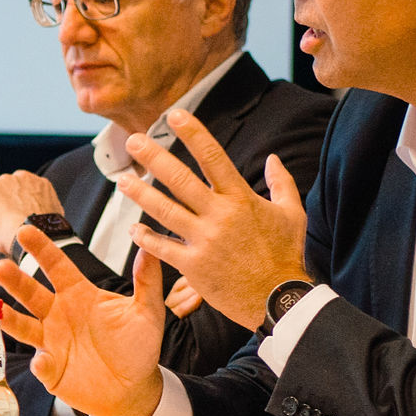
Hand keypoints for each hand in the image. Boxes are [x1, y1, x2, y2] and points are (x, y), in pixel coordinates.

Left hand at [0, 169, 65, 255]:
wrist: (34, 236)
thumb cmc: (44, 238)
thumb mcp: (48, 225)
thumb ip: (38, 218)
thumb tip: (31, 228)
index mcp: (40, 184)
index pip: (23, 200)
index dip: (19, 220)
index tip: (20, 239)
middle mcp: (21, 177)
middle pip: (5, 201)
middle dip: (4, 220)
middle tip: (6, 242)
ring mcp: (2, 182)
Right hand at [0, 237, 168, 415]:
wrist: (134, 388)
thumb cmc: (139, 346)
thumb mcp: (147, 312)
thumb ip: (147, 280)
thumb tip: (147, 244)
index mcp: (79, 294)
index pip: (56, 265)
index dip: (41, 248)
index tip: (25, 230)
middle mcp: (58, 315)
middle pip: (31, 293)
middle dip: (15, 280)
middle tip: (2, 267)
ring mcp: (51, 342)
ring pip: (24, 327)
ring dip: (10, 319)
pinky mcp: (52, 371)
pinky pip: (42, 365)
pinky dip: (40, 363)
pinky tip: (42, 361)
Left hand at [115, 110, 310, 330]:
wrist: (279, 300)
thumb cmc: (286, 255)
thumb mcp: (292, 215)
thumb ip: (281, 183)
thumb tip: (273, 158)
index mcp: (241, 199)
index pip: (213, 157)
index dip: (193, 134)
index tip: (175, 115)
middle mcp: (220, 216)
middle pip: (180, 180)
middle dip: (154, 158)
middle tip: (134, 140)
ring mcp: (204, 241)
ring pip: (165, 211)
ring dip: (140, 195)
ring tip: (122, 180)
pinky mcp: (193, 266)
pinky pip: (162, 248)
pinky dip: (145, 238)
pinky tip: (132, 229)